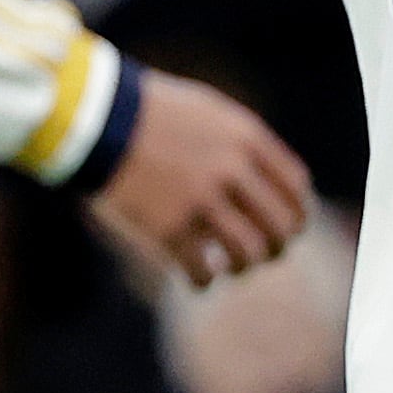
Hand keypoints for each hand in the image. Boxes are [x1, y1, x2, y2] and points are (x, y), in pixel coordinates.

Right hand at [90, 71, 311, 287]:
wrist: (95, 117)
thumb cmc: (150, 112)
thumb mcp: (208, 111)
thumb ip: (243, 142)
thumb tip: (272, 180)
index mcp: (246, 137)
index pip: (295, 187)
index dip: (297, 212)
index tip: (288, 225)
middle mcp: (231, 168)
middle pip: (281, 224)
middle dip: (278, 245)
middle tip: (266, 253)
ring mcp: (201, 199)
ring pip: (249, 253)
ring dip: (245, 266)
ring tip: (232, 267)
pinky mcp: (169, 228)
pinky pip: (203, 271)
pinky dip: (204, 281)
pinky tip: (199, 278)